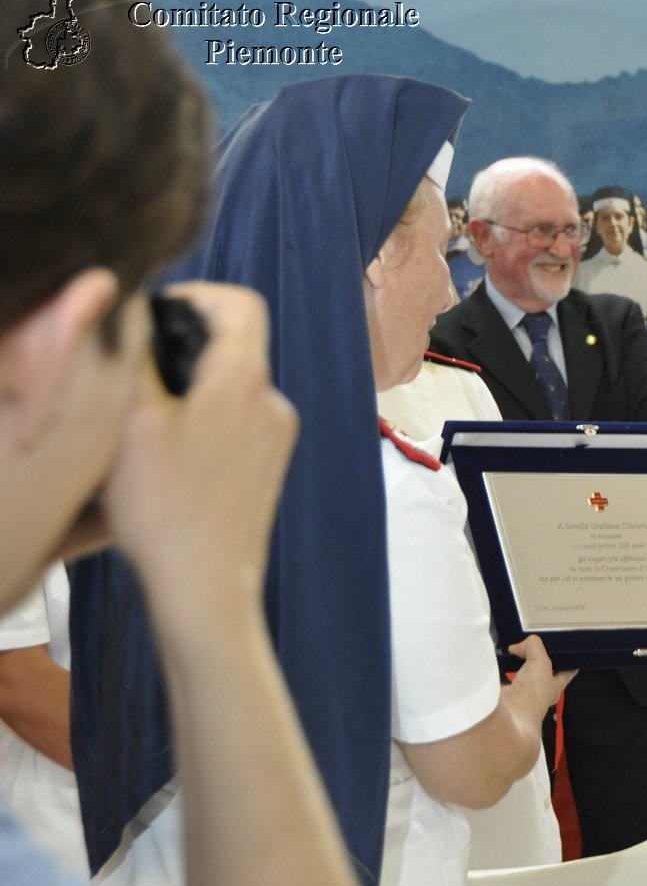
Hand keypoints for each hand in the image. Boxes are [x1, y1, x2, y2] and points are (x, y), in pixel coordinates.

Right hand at [100, 282, 297, 608]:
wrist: (206, 588)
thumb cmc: (165, 508)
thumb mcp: (132, 419)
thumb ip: (138, 353)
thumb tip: (136, 306)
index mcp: (246, 380)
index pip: (239, 303)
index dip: (195, 296)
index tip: (152, 317)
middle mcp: (273, 403)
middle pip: (234, 344)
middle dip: (182, 347)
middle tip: (134, 374)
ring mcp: (276, 438)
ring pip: (230, 386)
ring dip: (189, 389)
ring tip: (143, 422)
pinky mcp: (269, 467)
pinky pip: (235, 423)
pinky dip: (202, 423)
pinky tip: (166, 457)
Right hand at [506, 635, 575, 715]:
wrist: (510, 710)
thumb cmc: (533, 693)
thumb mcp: (541, 661)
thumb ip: (534, 646)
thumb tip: (518, 646)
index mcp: (554, 686)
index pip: (565, 672)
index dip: (567, 662)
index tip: (568, 654)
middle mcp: (538, 691)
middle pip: (540, 671)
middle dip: (536, 660)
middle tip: (533, 647)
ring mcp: (520, 692)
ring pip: (520, 674)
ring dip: (516, 664)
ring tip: (514, 651)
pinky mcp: (503, 693)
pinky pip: (502, 677)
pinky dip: (500, 670)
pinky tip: (499, 661)